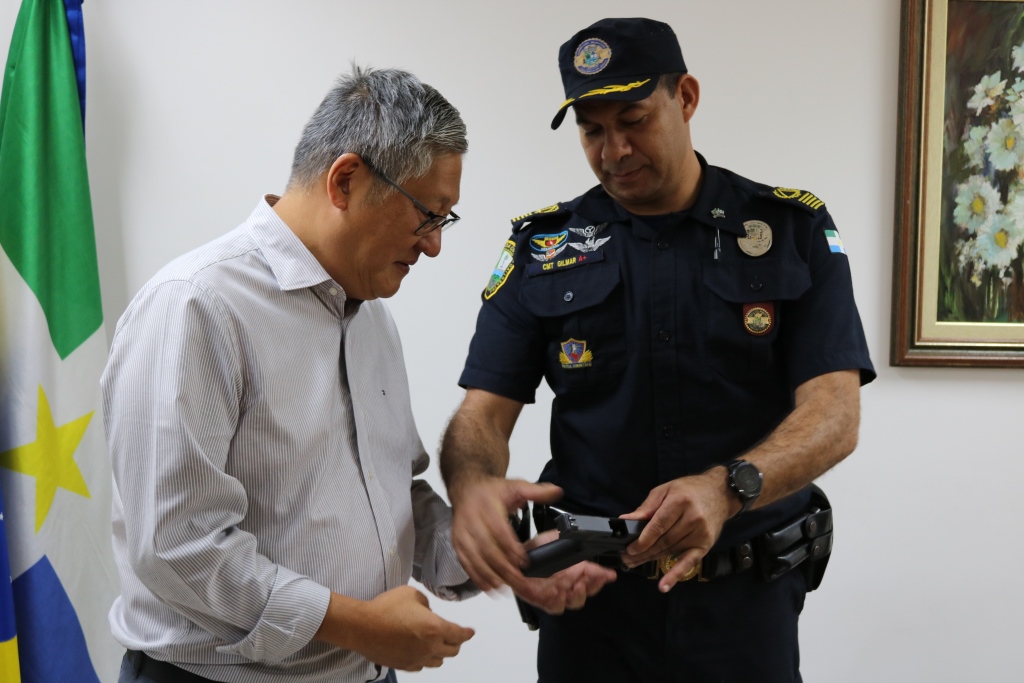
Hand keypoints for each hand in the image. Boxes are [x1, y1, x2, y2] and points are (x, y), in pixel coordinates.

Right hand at [346, 586, 474, 671]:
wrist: (363, 627)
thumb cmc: (386, 608)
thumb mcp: (411, 594)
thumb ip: (426, 602)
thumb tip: (427, 611)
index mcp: (435, 628)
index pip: (459, 634)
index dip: (467, 633)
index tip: (471, 632)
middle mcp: (429, 647)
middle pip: (452, 651)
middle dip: (457, 643)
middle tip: (456, 636)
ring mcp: (417, 659)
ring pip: (438, 661)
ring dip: (442, 652)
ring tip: (438, 644)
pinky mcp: (404, 665)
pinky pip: (422, 666)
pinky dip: (425, 659)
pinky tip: (420, 652)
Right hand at [448, 476, 562, 591]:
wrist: (466, 490)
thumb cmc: (491, 491)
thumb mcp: (515, 485)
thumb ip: (537, 491)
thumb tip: (557, 492)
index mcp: (488, 505)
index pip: (499, 530)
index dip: (511, 548)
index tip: (524, 562)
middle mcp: (472, 520)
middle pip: (487, 548)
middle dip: (503, 567)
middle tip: (519, 580)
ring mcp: (462, 533)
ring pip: (475, 558)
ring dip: (489, 575)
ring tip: (505, 588)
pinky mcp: (457, 543)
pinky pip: (465, 562)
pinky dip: (476, 576)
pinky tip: (489, 586)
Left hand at [511, 531, 616, 612]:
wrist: (513, 558)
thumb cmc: (533, 549)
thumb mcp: (553, 538)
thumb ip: (567, 539)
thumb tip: (580, 535)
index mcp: (574, 568)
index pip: (593, 573)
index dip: (603, 575)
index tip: (610, 574)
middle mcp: (568, 581)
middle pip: (588, 590)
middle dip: (594, 586)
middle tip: (594, 579)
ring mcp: (557, 592)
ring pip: (574, 601)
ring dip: (579, 595)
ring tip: (578, 587)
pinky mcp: (543, 599)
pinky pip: (554, 607)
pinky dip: (559, 603)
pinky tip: (559, 595)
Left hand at [619, 468, 737, 592]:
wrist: (720, 493)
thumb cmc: (689, 490)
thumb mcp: (665, 490)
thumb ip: (646, 507)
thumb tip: (625, 520)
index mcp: (680, 502)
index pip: (658, 526)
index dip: (643, 540)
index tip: (630, 548)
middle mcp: (693, 519)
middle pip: (664, 541)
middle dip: (643, 552)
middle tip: (627, 558)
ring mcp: (700, 534)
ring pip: (671, 551)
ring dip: (652, 559)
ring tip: (635, 563)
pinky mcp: (705, 545)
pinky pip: (689, 562)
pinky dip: (675, 575)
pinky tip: (664, 585)